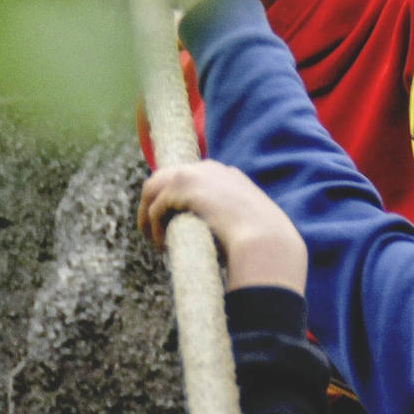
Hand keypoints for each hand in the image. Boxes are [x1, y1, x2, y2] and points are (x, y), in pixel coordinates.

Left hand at [140, 162, 306, 291]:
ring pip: (154, 186)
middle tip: (152, 230)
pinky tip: (161, 245)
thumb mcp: (246, 226)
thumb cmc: (261, 244)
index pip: (192, 176)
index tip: (172, 221)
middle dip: (156, 202)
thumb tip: (219, 243)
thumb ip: (230, 224)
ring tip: (151, 238)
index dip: (176, 199)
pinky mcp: (184, 186)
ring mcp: (197, 173)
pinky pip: (157, 206)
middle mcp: (212, 169)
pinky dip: (154, 226)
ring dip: (148, 213)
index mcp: (229, 176)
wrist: (265, 240)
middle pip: (168, 176)